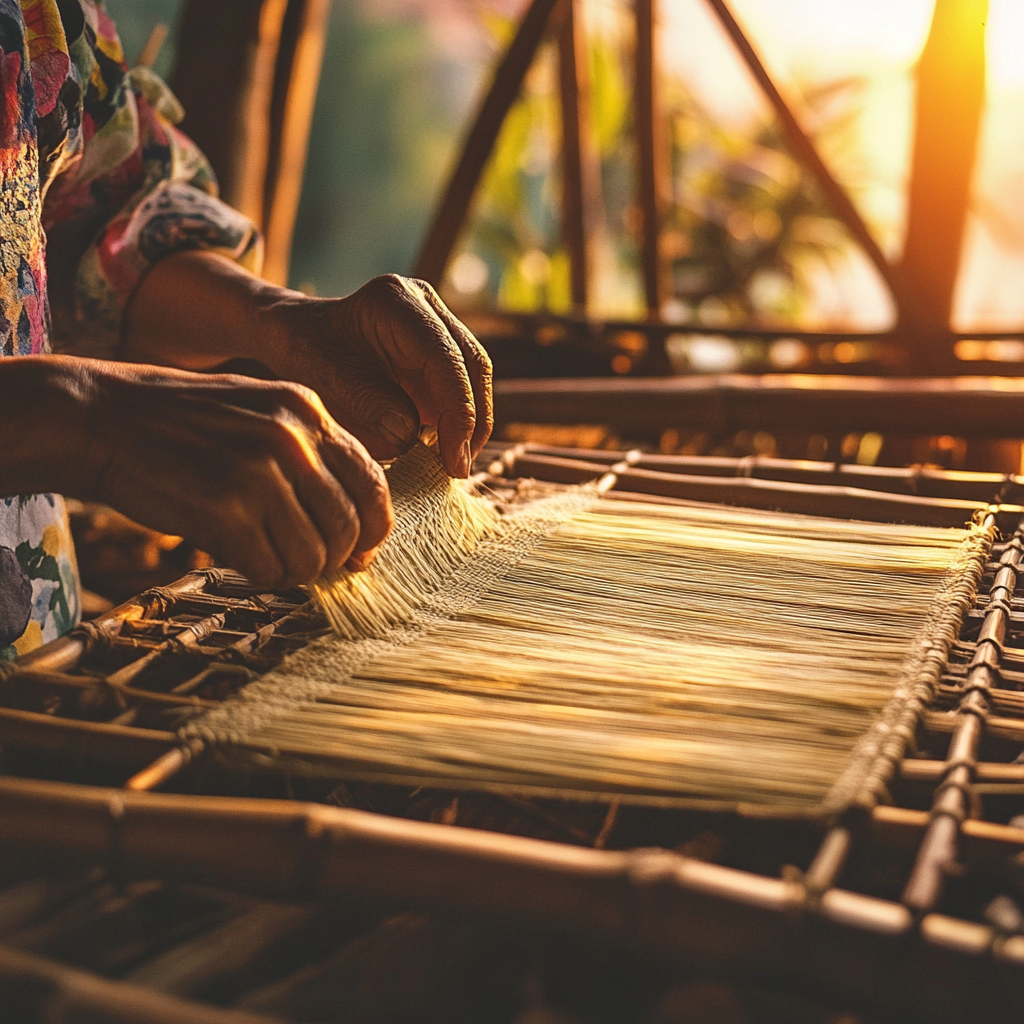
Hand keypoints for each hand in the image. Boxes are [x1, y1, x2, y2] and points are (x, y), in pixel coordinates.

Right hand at [29, 357, 391, 587]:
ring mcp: (260, 472)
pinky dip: (263, 577)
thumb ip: (308, 456)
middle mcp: (291, 437)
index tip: (361, 550)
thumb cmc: (177, 424)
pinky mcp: (225, 510)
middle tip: (310, 567)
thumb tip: (354, 526)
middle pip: (349, 525)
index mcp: (306, 409)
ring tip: (269, 562)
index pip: (372, 481)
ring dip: (296, 572)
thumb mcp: (257, 412)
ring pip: (314, 555)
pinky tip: (242, 562)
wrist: (95, 417)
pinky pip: (271, 569)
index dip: (373, 527)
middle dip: (335, 558)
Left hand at [262, 275, 492, 476]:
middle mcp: (426, 306)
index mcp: (397, 301)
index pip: (447, 359)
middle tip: (458, 470)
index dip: (458, 413)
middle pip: (472, 366)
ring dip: (470, 425)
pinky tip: (442, 452)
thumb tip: (411, 437)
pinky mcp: (440, 352)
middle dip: (471, 422)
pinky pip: (461, 390)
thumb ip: (366, 404)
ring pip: (474, 380)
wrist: (294, 334)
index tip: (453, 462)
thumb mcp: (323, 378)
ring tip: (452, 466)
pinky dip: (456, 423)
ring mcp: (437, 326)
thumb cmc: (303, 351)